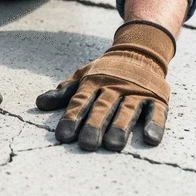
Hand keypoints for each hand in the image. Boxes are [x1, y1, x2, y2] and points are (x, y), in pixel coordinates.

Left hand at [36, 21, 174, 150]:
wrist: (137, 51)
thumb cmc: (105, 71)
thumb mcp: (83, 76)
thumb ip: (64, 93)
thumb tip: (39, 103)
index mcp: (94, 82)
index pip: (80, 101)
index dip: (71, 118)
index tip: (63, 136)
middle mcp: (114, 86)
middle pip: (102, 107)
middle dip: (94, 125)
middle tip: (87, 144)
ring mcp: (135, 91)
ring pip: (127, 110)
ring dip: (121, 127)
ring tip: (114, 144)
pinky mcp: (155, 96)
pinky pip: (156, 111)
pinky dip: (154, 123)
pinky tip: (151, 138)